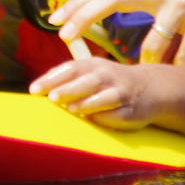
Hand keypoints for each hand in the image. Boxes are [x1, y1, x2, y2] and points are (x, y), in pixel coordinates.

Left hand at [29, 55, 158, 129]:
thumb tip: (40, 87)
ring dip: (87, 103)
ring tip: (71, 109)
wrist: (149, 88)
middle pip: (86, 81)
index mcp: (93, 65)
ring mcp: (120, 93)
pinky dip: (104, 118)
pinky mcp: (130, 111)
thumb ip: (67, 78)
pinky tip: (93, 120)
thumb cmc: (109, 81)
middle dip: (69, 89)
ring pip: (103, 97)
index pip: (69, 68)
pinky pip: (116, 115)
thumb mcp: (90, 72)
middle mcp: (107, 76)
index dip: (51, 78)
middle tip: (52, 98)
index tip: (34, 90)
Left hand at [49, 0, 184, 65]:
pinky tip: (181, 70)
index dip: (78, 2)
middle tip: (64, 35)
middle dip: (84, 16)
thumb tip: (115, 9)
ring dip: (147, 62)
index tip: (53, 17)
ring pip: (152, 42)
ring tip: (145, 73)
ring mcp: (183, 4)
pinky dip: (180, 65)